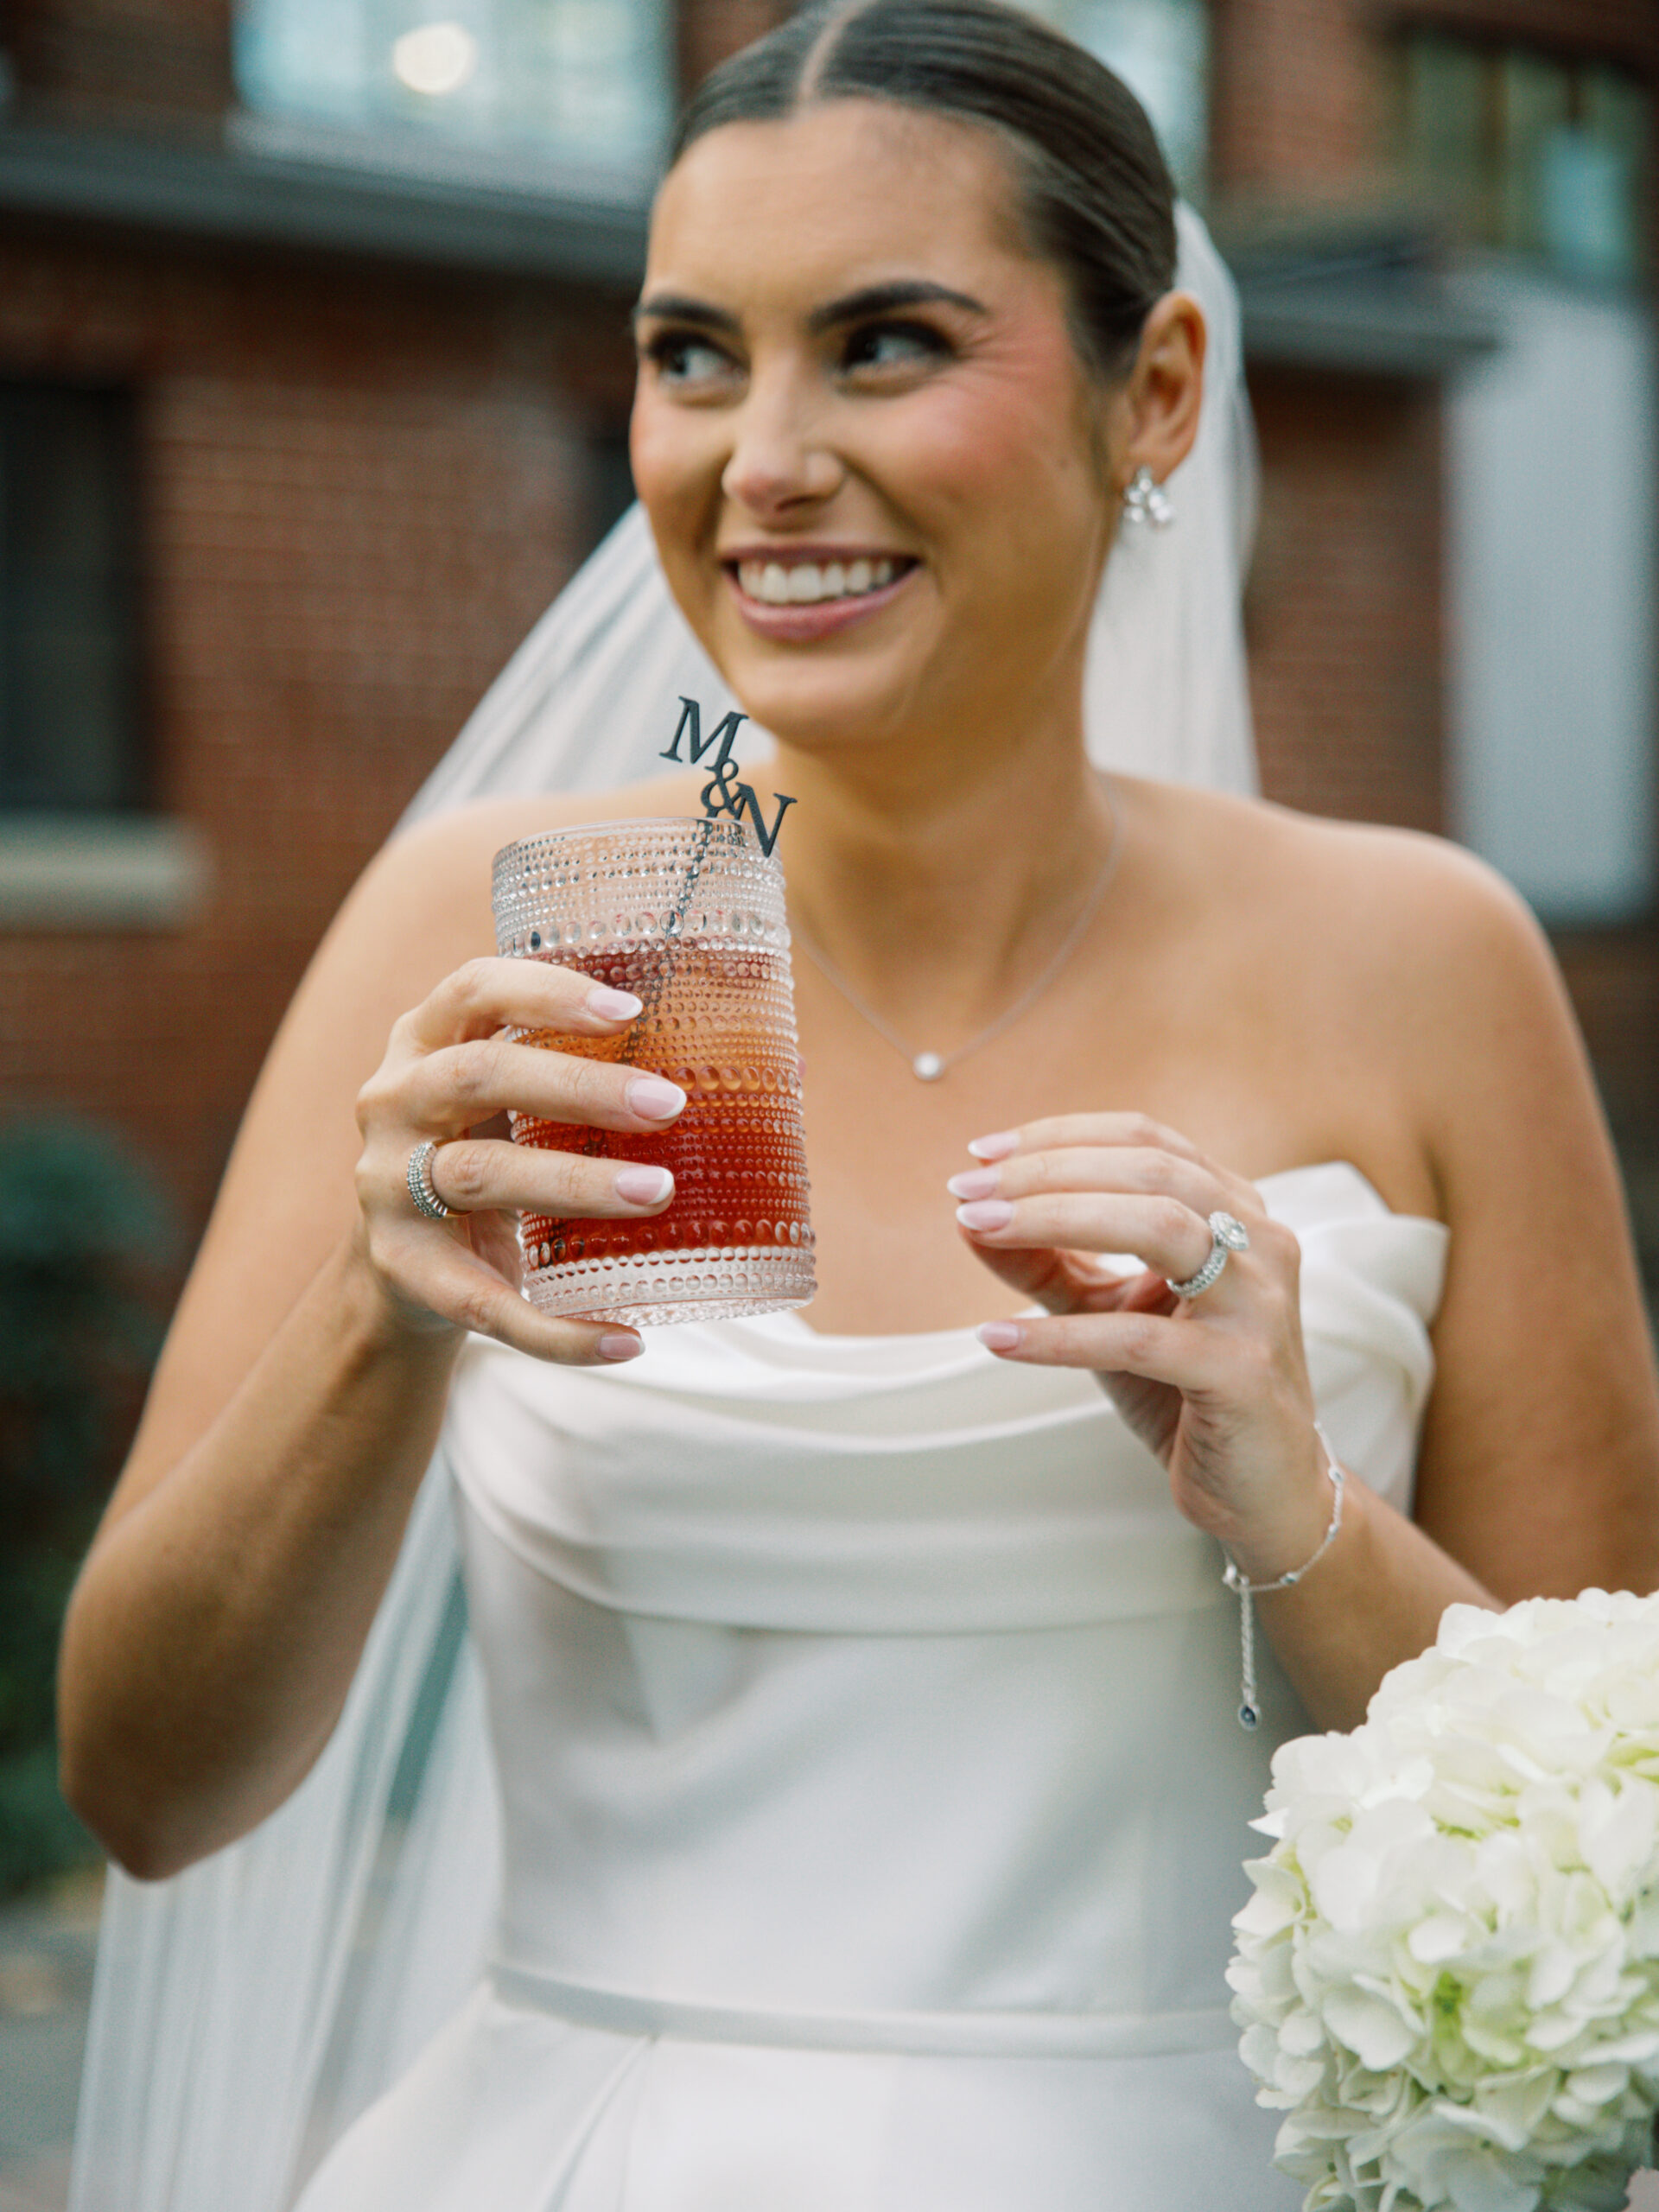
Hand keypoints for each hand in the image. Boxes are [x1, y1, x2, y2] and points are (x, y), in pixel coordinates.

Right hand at [353, 957, 685, 1363]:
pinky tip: (626, 1338)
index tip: (629, 1013)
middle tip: (668, 1107)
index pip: (475, 988)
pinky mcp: (404, 1270)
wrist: (403, 1270)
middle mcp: (394, 1101)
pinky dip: (557, 1331)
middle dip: (579, 1087)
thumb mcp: (522, 1101)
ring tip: (659, 1194)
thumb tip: (786, 1067)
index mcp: (427, 1040)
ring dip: (576, 1184)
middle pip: (481, 1075)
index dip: (547, 992)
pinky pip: (485, 1304)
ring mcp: (388, 1187)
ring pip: (479, 1175)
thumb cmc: (494, 1151)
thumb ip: (610, 1073)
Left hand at [948, 1113, 1330, 1580]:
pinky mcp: (1243, 1374)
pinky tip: (999, 1337)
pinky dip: (1060, 1335)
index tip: (981, 1154)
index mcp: (1234, 1211)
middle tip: (967, 1192)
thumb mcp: (1107, 1312)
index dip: (1060, 1137)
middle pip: (1150, 1170)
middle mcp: (1258, 1242)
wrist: (1263, 1492)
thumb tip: (967, 1218)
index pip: (1145, 1140)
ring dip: (1055, 1219)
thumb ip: (1047, 1263)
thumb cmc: (1182, 1390)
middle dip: (1047, 1172)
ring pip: (1159, 1227)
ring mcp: (1258, 1305)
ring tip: (978, 1230)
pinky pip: (1139, 1339)